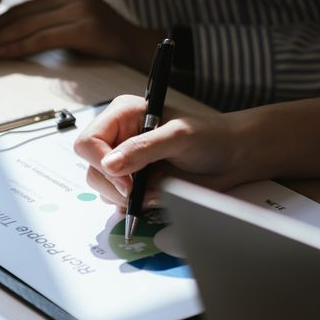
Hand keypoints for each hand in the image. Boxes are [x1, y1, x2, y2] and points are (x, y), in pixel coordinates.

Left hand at [0, 0, 162, 70]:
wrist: (130, 43)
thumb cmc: (92, 29)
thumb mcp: (66, 9)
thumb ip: (38, 9)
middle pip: (20, 9)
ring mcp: (78, 8)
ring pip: (27, 25)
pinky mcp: (83, 28)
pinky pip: (42, 39)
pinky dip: (19, 47)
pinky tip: (2, 53)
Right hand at [73, 94, 251, 208]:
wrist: (231, 157)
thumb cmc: (210, 136)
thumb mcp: (178, 137)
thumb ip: (142, 148)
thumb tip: (109, 164)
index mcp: (122, 115)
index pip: (89, 142)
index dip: (102, 164)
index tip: (127, 182)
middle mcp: (118, 136)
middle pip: (90, 167)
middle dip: (113, 185)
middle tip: (139, 191)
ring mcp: (124, 160)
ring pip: (100, 185)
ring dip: (122, 196)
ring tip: (153, 190)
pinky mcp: (132, 181)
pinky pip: (115, 199)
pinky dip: (129, 205)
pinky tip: (149, 198)